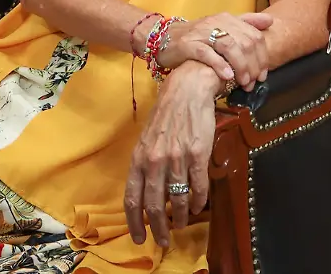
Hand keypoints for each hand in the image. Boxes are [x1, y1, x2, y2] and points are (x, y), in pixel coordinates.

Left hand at [124, 61, 219, 248]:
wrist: (187, 90)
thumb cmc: (165, 115)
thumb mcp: (146, 140)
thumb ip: (144, 166)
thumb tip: (147, 194)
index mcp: (138, 159)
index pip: (132, 198)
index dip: (135, 222)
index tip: (140, 238)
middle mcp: (155, 161)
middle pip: (155, 206)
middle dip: (159, 229)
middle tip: (164, 241)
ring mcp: (177, 159)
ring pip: (178, 199)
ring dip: (181, 218)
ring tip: (182, 225)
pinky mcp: (198, 155)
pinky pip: (198, 187)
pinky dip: (198, 201)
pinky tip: (198, 207)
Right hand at [157, 12, 272, 90]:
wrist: (163, 38)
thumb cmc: (197, 37)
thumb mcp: (222, 27)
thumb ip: (246, 23)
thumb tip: (270, 20)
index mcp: (227, 19)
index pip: (254, 36)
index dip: (262, 56)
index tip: (263, 74)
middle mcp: (216, 22)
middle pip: (244, 42)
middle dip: (253, 65)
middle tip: (253, 82)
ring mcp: (201, 32)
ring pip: (229, 47)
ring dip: (240, 67)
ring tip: (243, 83)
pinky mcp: (187, 44)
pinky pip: (207, 53)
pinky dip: (219, 65)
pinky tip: (227, 77)